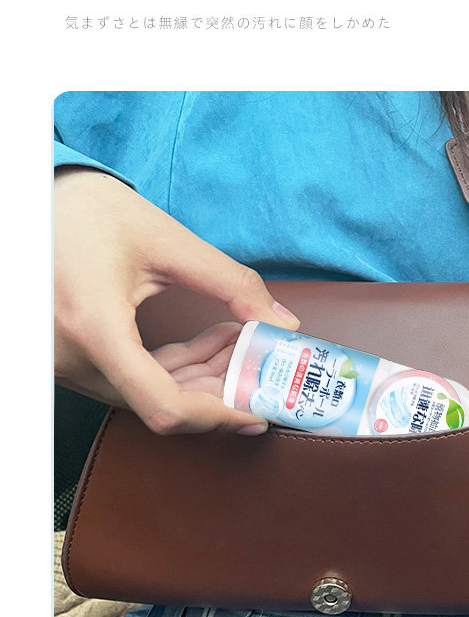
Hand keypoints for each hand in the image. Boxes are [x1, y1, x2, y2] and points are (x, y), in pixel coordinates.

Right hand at [55, 168, 299, 434]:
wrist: (40, 199)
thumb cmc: (93, 211)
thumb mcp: (170, 242)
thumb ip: (233, 285)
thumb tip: (281, 323)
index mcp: (95, 327)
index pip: (164, 405)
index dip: (216, 417)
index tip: (254, 414)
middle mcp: (71, 357)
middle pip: (158, 404)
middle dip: (216, 388)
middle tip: (257, 363)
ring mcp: (63, 362)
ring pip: (144, 394)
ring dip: (196, 375)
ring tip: (236, 339)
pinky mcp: (67, 359)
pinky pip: (126, 380)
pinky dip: (169, 368)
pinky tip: (206, 342)